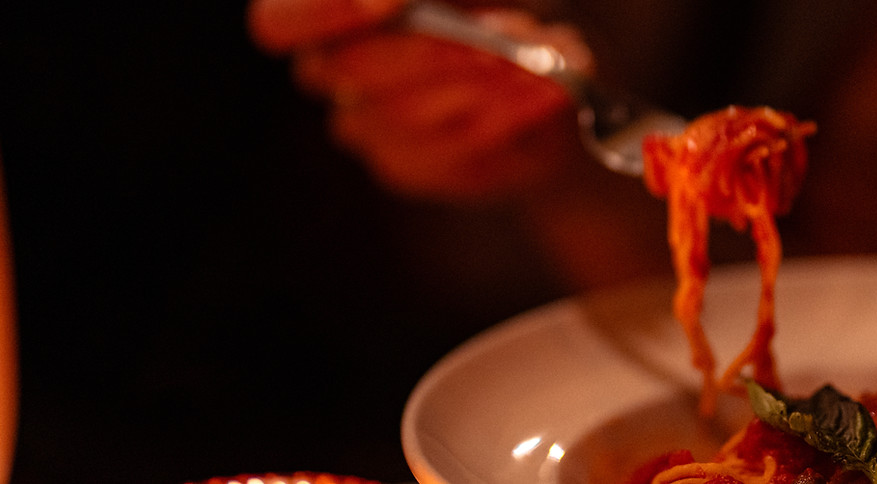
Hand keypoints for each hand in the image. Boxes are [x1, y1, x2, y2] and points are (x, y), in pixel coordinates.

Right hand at [248, 0, 593, 201]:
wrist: (539, 62)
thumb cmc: (487, 1)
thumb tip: (382, 3)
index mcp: (324, 13)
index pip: (280, 24)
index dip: (321, 13)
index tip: (382, 4)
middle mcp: (329, 68)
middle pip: (353, 69)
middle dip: (432, 52)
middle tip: (492, 46)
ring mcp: (366, 125)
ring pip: (408, 116)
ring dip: (485, 84)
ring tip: (545, 58)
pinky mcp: (409, 167)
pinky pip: (451, 153)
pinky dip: (509, 117)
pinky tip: (547, 90)